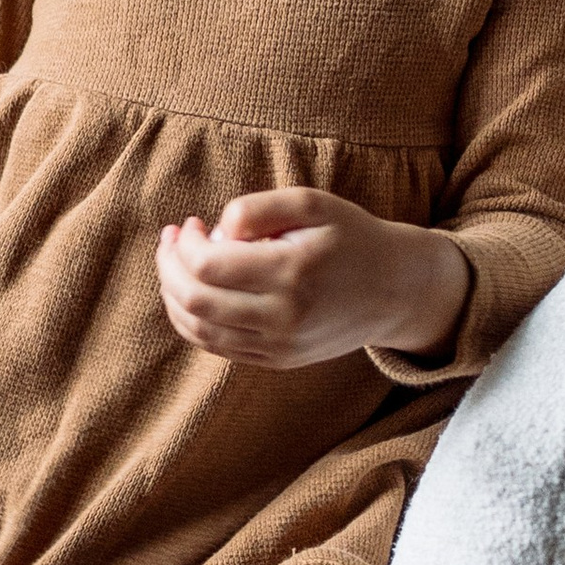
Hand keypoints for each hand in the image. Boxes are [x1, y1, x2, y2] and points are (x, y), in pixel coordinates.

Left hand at [157, 186, 470, 369]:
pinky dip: (192, 321)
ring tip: (175, 265)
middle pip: (195, 300)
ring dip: (173, 295)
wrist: (395, 290)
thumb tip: (215, 230)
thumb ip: (259, 207)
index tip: (190, 224)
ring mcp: (280, 345)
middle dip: (169, 267)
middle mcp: (285, 316)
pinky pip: (217, 347)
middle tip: (172, 240)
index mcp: (293, 272)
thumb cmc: (350, 237)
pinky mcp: (278, 361)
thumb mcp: (312, 203)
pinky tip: (192, 292)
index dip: (185, 244)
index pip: (208, 266)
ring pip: (199, 330)